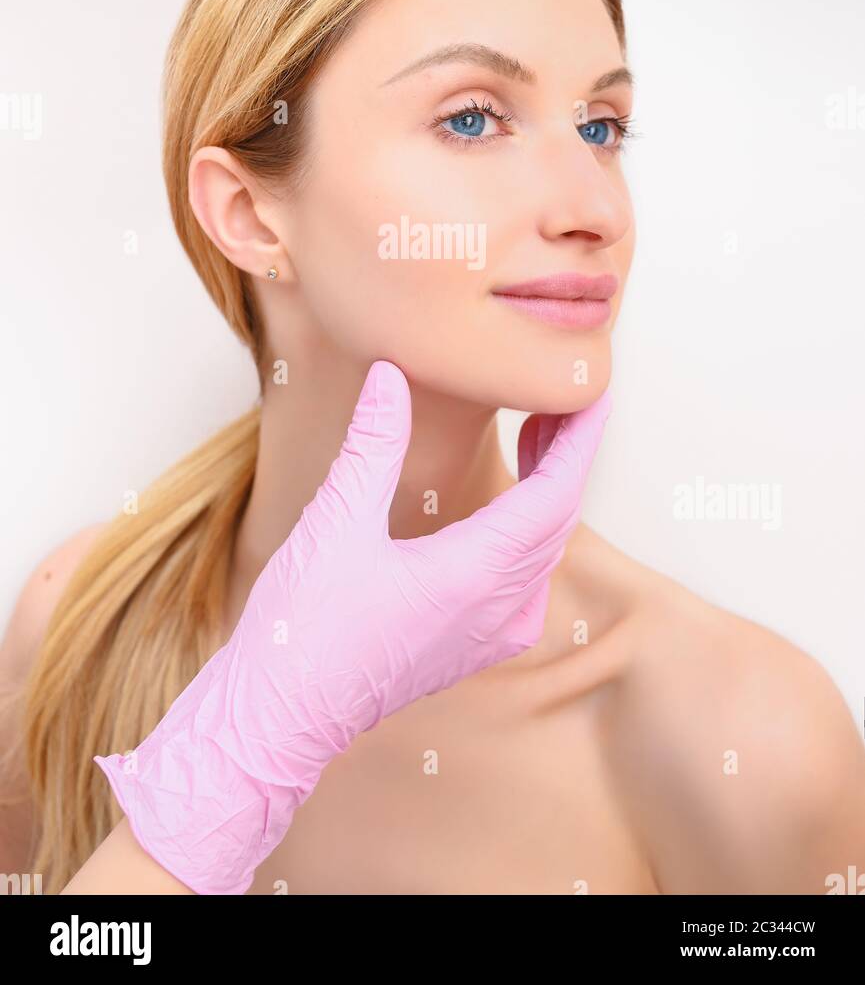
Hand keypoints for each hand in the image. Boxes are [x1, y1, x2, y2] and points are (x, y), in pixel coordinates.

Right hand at [94, 359, 611, 893]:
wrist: (278, 717)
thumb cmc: (303, 628)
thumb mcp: (335, 520)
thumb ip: (372, 442)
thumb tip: (390, 375)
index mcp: (474, 574)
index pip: (555, 493)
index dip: (578, 440)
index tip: (595, 395)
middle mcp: (495, 610)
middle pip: (557, 520)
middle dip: (564, 456)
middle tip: (554, 402)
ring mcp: (484, 638)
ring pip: (543, 555)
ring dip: (547, 497)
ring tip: (533, 444)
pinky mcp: (466, 653)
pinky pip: (525, 592)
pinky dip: (530, 543)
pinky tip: (505, 524)